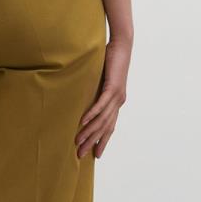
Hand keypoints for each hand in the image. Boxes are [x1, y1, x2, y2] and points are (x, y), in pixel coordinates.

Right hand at [76, 36, 130, 158]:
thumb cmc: (110, 61)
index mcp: (117, 102)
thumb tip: (83, 97)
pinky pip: (101, 104)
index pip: (110, 127)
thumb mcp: (101, 80)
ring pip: (102, 119)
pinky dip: (92, 114)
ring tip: (78, 141)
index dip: (102, 141)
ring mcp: (117, 96)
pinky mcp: (113, 87)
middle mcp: (119, 102)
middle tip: (80, 154)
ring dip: (89, 131)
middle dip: (92, 142)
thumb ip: (96, 90)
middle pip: (105, 127)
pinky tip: (83, 122)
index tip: (95, 155)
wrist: (122, 46)